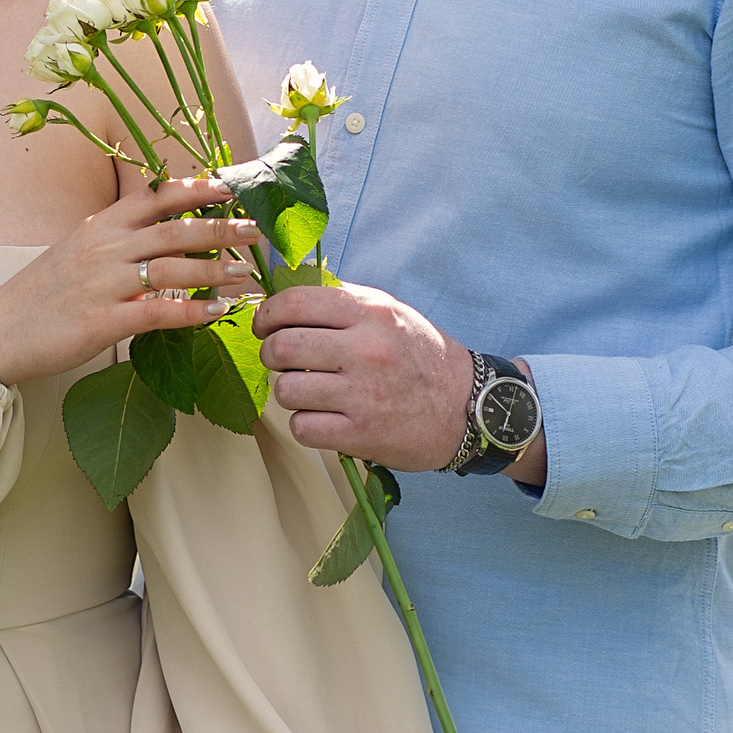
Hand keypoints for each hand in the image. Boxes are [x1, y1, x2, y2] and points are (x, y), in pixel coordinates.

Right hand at [0, 179, 262, 386]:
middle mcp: (103, 248)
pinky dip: (194, 312)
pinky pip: (160, 313)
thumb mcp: (74, 251)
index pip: (154, 196)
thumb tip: (158, 232)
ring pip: (173, 269)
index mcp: (98, 226)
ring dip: (216, 270)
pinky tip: (219, 313)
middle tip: (257, 229)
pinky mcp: (103, 321)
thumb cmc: (39, 295)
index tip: (231, 185)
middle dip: (221, 227)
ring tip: (248, 274)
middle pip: (174, 230)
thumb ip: (114, 238)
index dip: (196, 189)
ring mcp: (103, 284)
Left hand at [253, 282, 474, 471]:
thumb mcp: (390, 312)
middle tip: (282, 361)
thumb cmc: (420, 355)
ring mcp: (364, 394)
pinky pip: (303, 427)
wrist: (468, 407)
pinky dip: (305, 424)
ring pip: (286, 390)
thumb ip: (341, 302)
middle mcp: (366, 350)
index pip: (294, 304)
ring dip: (289, 392)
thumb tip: (285, 297)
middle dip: (270, 355)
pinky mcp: (363, 434)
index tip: (264, 327)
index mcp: (370, 313)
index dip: (266, 316)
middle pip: (281, 347)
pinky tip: (323, 418)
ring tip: (309, 391)